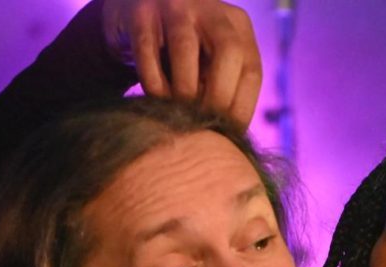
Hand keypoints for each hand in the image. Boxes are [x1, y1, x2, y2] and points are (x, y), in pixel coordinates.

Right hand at [103, 0, 261, 126]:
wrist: (134, 13)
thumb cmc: (181, 53)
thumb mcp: (210, 63)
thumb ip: (224, 88)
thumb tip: (231, 135)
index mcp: (237, 25)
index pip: (252, 70)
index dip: (242, 108)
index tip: (228, 135)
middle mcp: (211, 10)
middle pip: (229, 52)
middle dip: (218, 97)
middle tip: (203, 124)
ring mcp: (175, 6)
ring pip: (186, 49)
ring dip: (183, 90)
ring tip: (178, 113)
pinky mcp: (141, 12)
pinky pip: (148, 50)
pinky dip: (154, 82)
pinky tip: (155, 98)